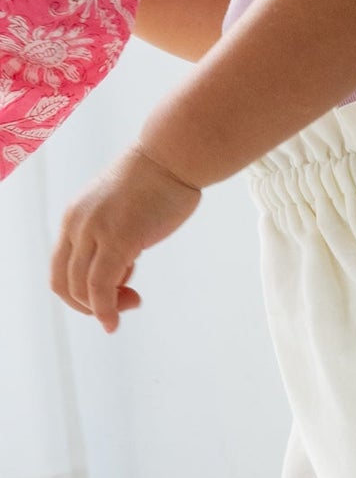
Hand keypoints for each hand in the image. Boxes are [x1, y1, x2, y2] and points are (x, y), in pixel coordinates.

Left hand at [49, 143, 202, 333]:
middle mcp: (76, 224)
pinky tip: (115, 321)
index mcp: (74, 217)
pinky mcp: (117, 240)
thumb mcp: (123, 210)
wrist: (172, 156)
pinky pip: (100, 287)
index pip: (61, 266)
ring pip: (79, 288)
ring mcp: (94, 232)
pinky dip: (105, 310)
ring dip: (102, 309)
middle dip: (88, 305)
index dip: (79, 291)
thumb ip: (114, 234)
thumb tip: (122, 261)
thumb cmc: (158, 180)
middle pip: (63, 281)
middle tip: (123, 305)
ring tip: (131, 304)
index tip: (115, 292)